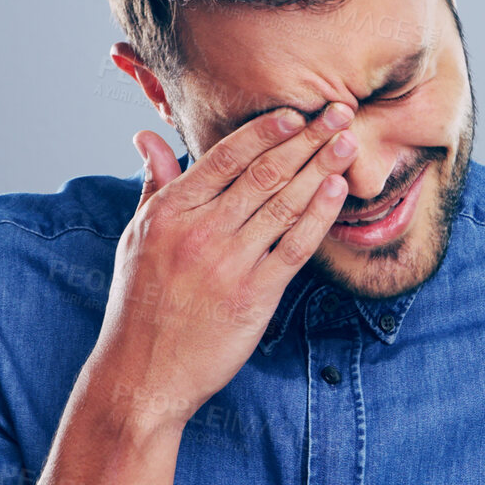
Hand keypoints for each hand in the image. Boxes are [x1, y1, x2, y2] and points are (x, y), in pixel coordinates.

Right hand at [87, 102, 359, 430]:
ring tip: (348, 144)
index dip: (264, 130)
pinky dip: (318, 216)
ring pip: (284, 204)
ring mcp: (229, 264)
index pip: (225, 156)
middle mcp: (200, 231)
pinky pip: (295, 247)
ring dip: (321, 168)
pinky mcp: (254, 296)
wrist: (142, 374)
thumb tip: (148, 137)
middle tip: (337, 112)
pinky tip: (337, 192)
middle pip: (264, 173)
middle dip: (306, 139)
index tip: (294, 110)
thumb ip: (152, 184)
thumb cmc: (139, 303)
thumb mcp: (136, 237)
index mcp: (170, 211)